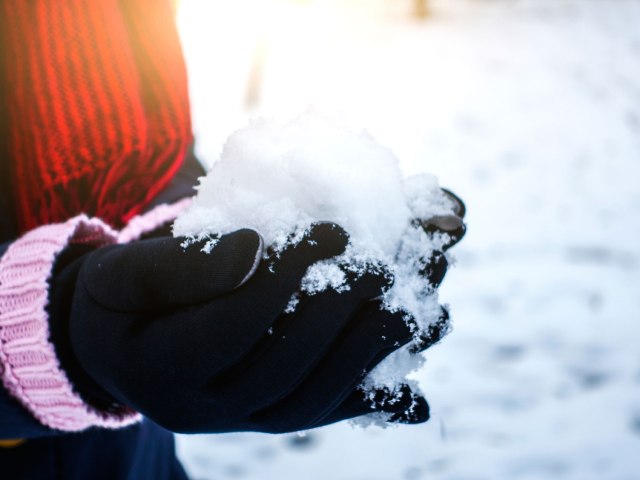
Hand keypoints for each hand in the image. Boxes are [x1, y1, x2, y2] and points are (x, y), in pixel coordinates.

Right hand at [48, 224, 433, 432]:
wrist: (119, 349)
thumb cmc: (122, 301)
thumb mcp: (124, 273)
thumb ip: (181, 264)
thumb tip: (254, 248)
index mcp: (160, 369)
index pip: (234, 327)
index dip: (286, 279)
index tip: (332, 231)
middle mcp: (203, 411)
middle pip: (283, 368)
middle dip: (338, 312)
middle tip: (379, 263)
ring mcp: (239, 423)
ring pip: (312, 401)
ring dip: (367, 356)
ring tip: (411, 310)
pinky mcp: (266, 422)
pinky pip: (322, 418)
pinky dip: (369, 401)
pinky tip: (411, 391)